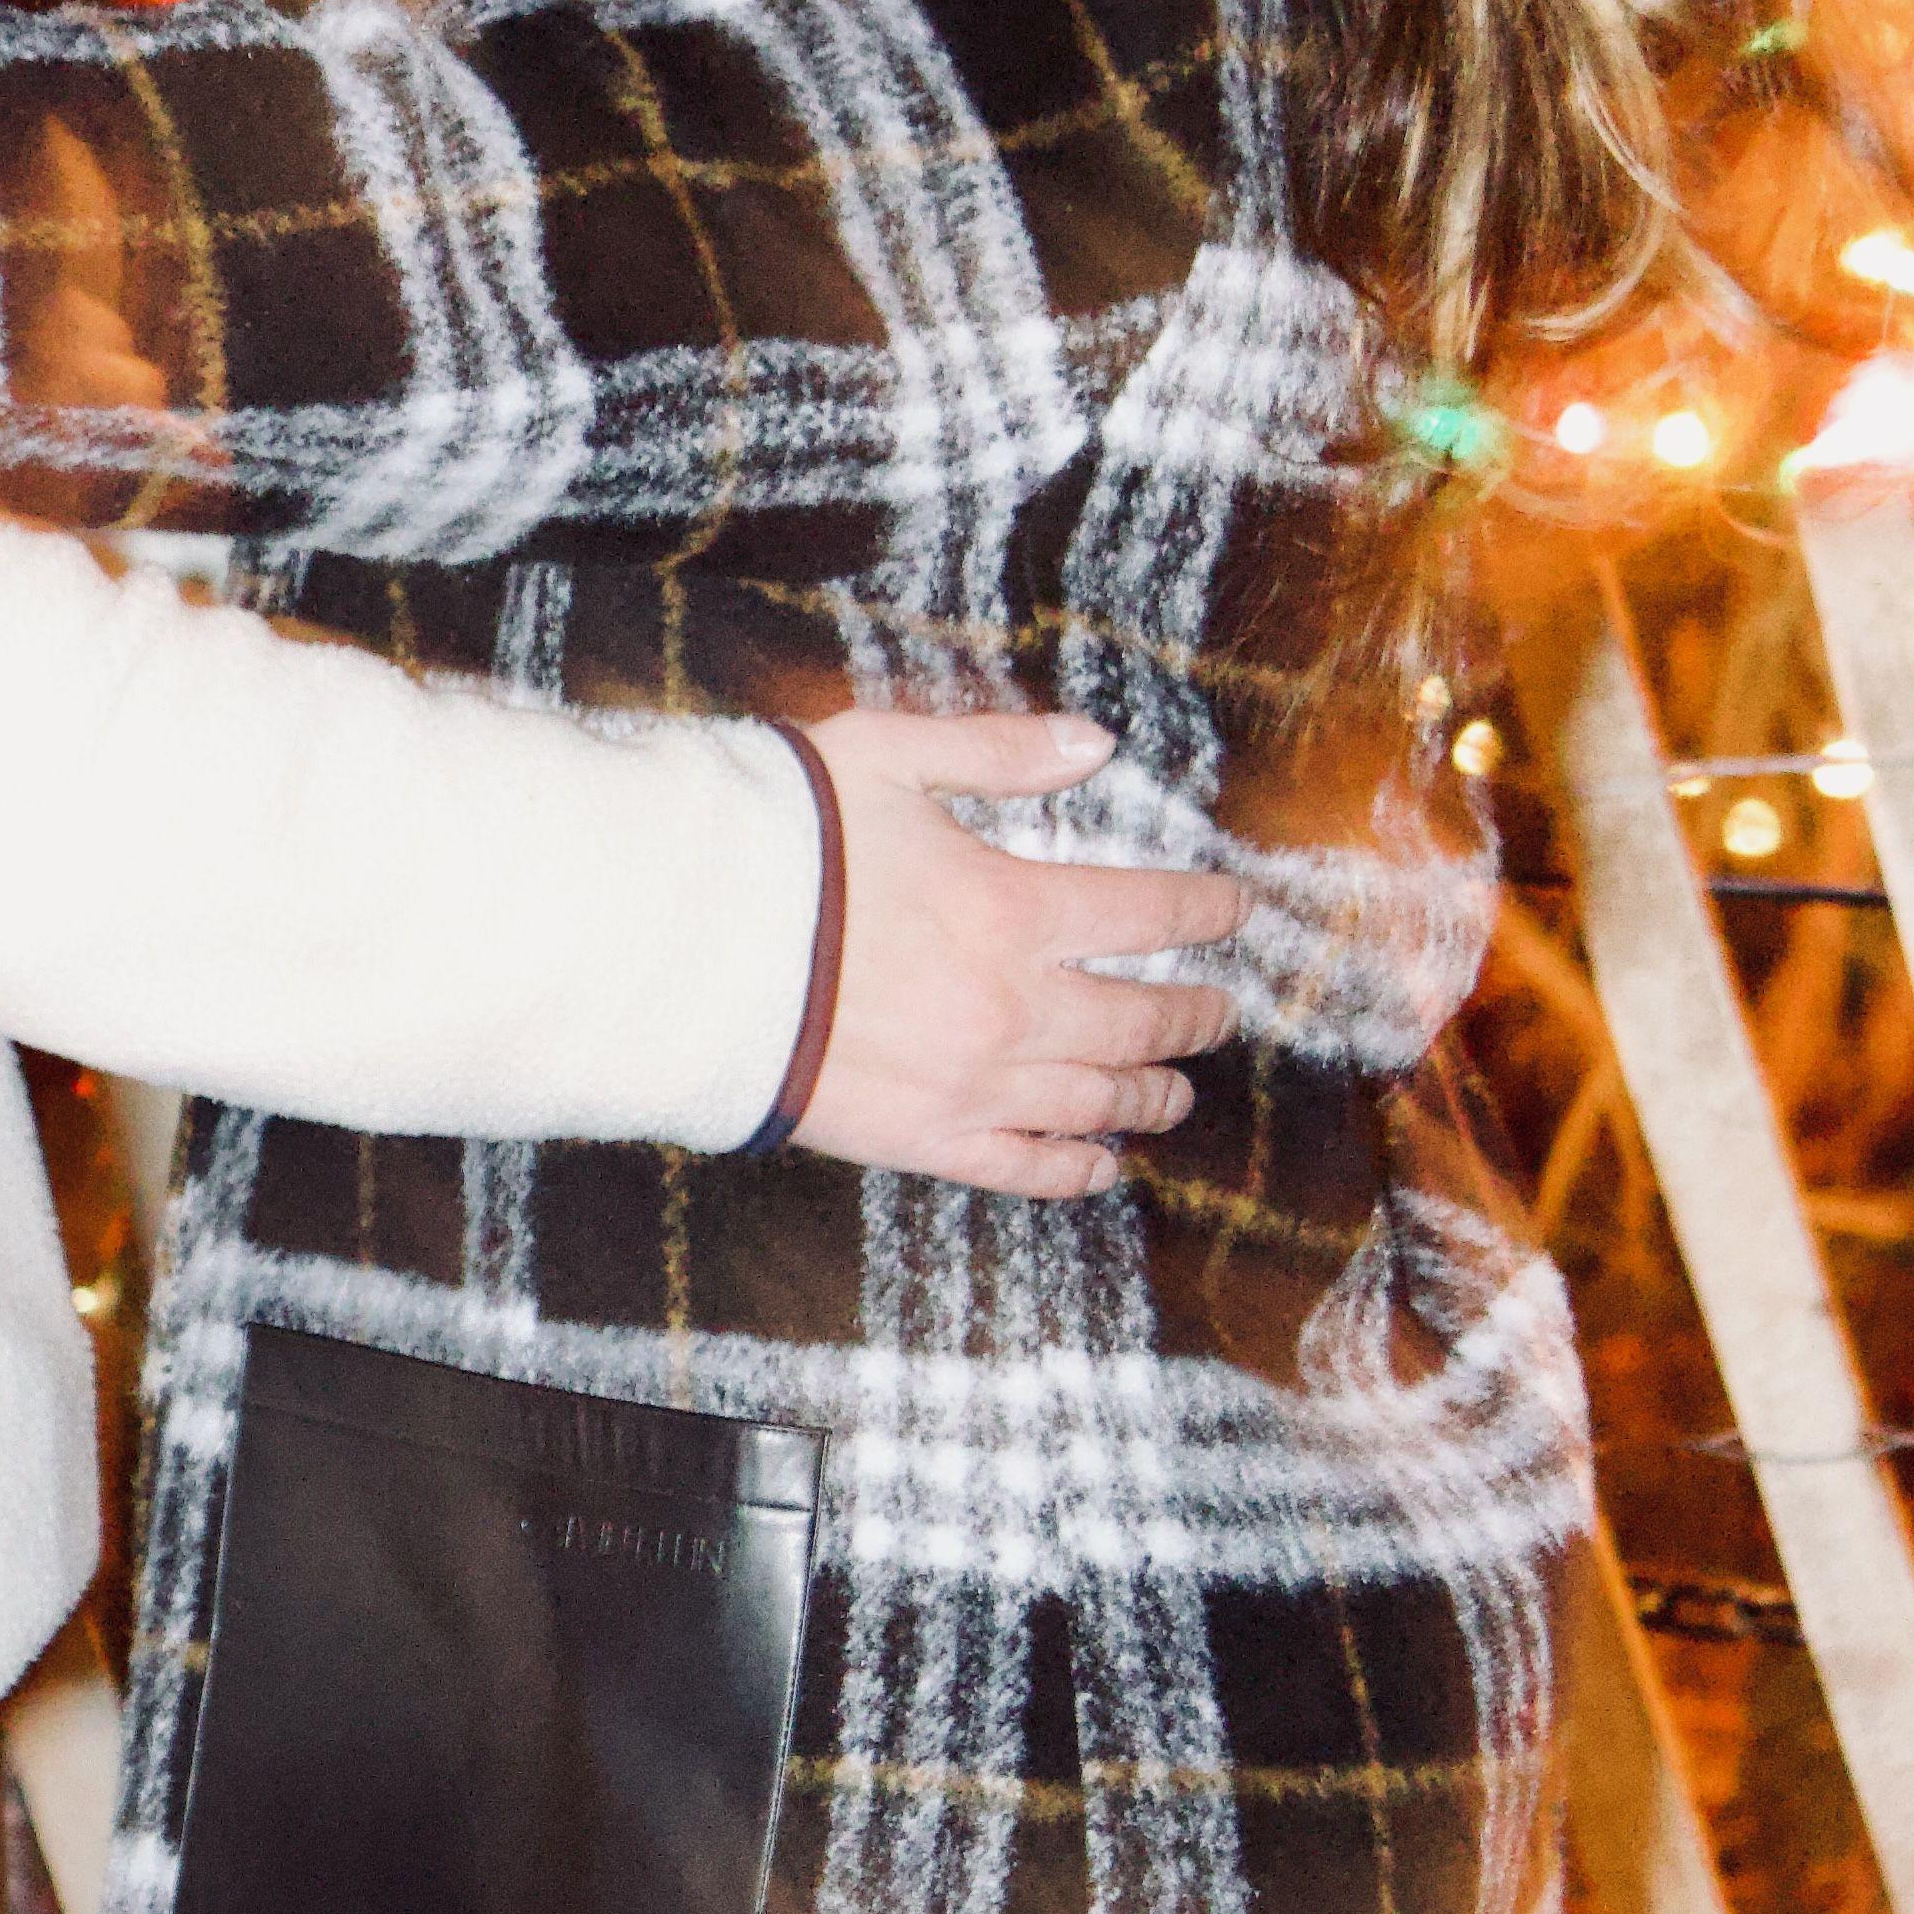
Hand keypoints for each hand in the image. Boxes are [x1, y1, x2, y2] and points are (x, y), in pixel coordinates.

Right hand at [781, 706, 1248, 1192]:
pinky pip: (1023, 1168)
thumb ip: (998, 751)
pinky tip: (1101, 1164)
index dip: (1208, 910)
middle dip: (1195, 1016)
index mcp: (1016, 911)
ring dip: (1151, 1095)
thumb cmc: (778, 844)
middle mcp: (1014, 1008)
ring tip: (1175, 1092)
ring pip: (1097, 1101)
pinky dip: (1074, 1169)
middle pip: (1143, 1021)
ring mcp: (973, 1084)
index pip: (1154, 914)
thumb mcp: (887, 758)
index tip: (1233, 911)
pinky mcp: (923, 1139)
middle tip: (1219, 1012)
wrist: (681, 951)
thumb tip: (1097, 743)